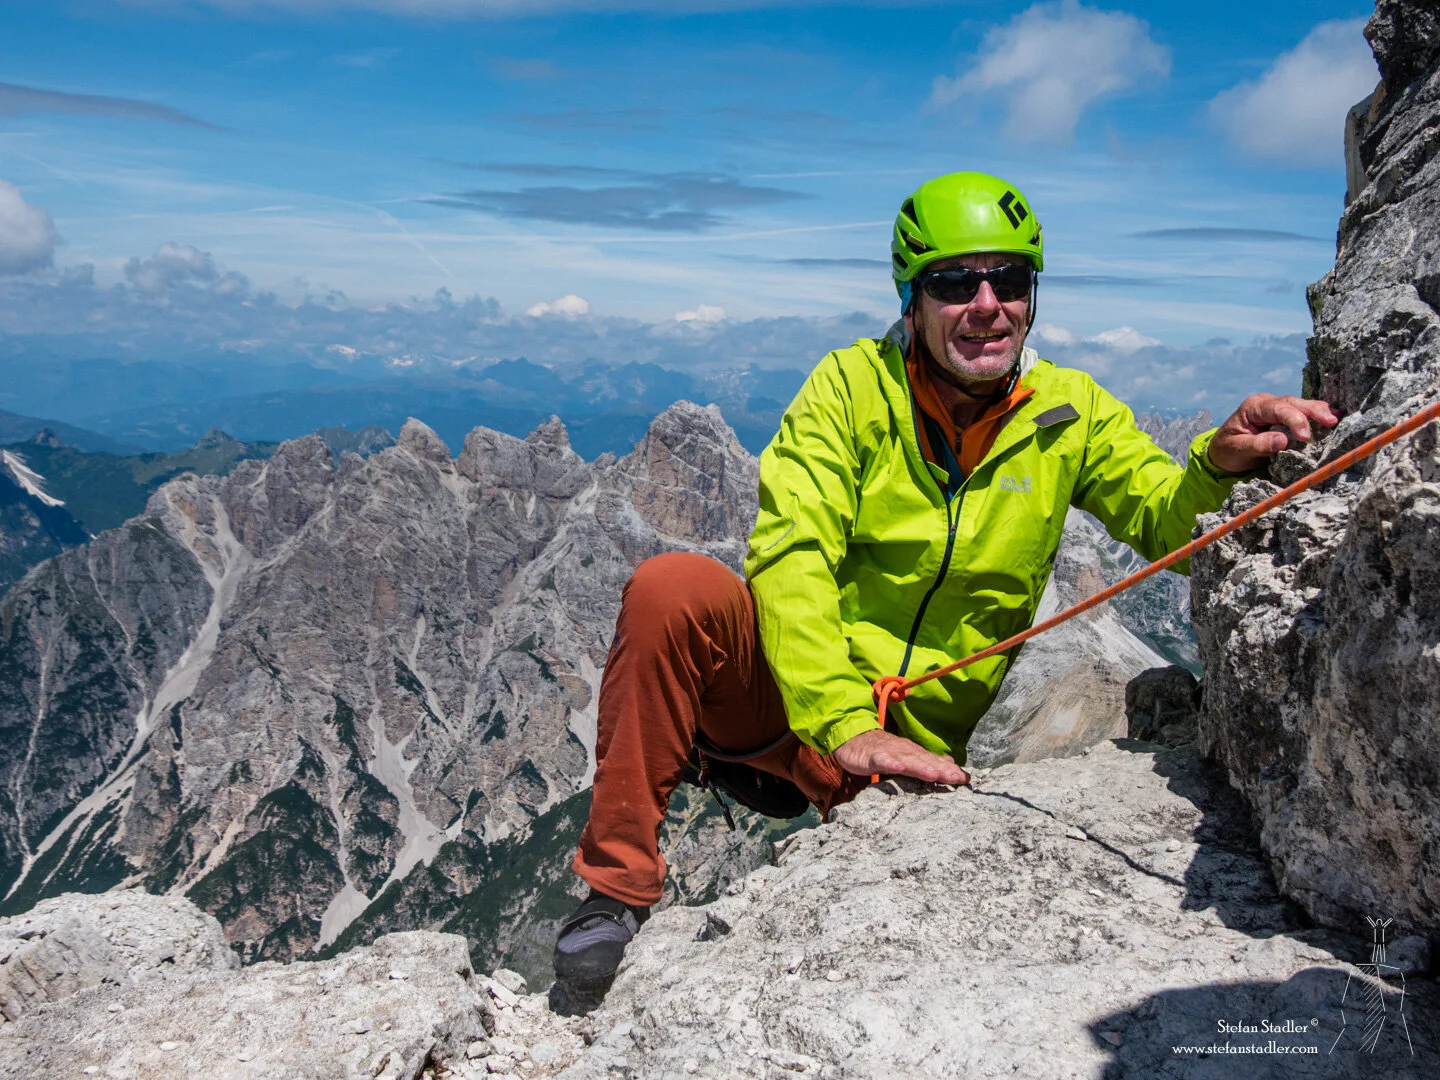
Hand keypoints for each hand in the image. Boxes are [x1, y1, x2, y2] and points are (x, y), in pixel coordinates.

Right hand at [832, 728, 969, 784]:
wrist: (854, 737)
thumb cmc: (882, 751)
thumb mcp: (907, 756)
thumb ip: (927, 761)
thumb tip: (950, 764)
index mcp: (914, 754)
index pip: (934, 762)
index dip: (950, 770)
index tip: (966, 779)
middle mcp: (905, 752)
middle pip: (925, 761)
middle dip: (941, 770)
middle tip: (956, 778)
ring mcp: (889, 753)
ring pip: (906, 760)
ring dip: (920, 766)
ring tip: (934, 774)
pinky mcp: (872, 756)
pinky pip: (881, 760)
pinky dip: (889, 763)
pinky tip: (897, 767)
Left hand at [1208, 394, 1340, 474]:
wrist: (1223, 453)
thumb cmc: (1227, 451)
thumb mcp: (1236, 450)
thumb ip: (1258, 445)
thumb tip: (1283, 441)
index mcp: (1253, 407)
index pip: (1278, 409)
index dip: (1294, 420)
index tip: (1305, 437)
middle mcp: (1267, 403)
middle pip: (1293, 403)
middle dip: (1313, 411)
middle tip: (1332, 421)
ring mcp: (1277, 409)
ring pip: (1301, 406)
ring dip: (1319, 411)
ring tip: (1337, 419)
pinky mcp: (1285, 418)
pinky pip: (1303, 414)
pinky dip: (1317, 416)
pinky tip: (1333, 418)